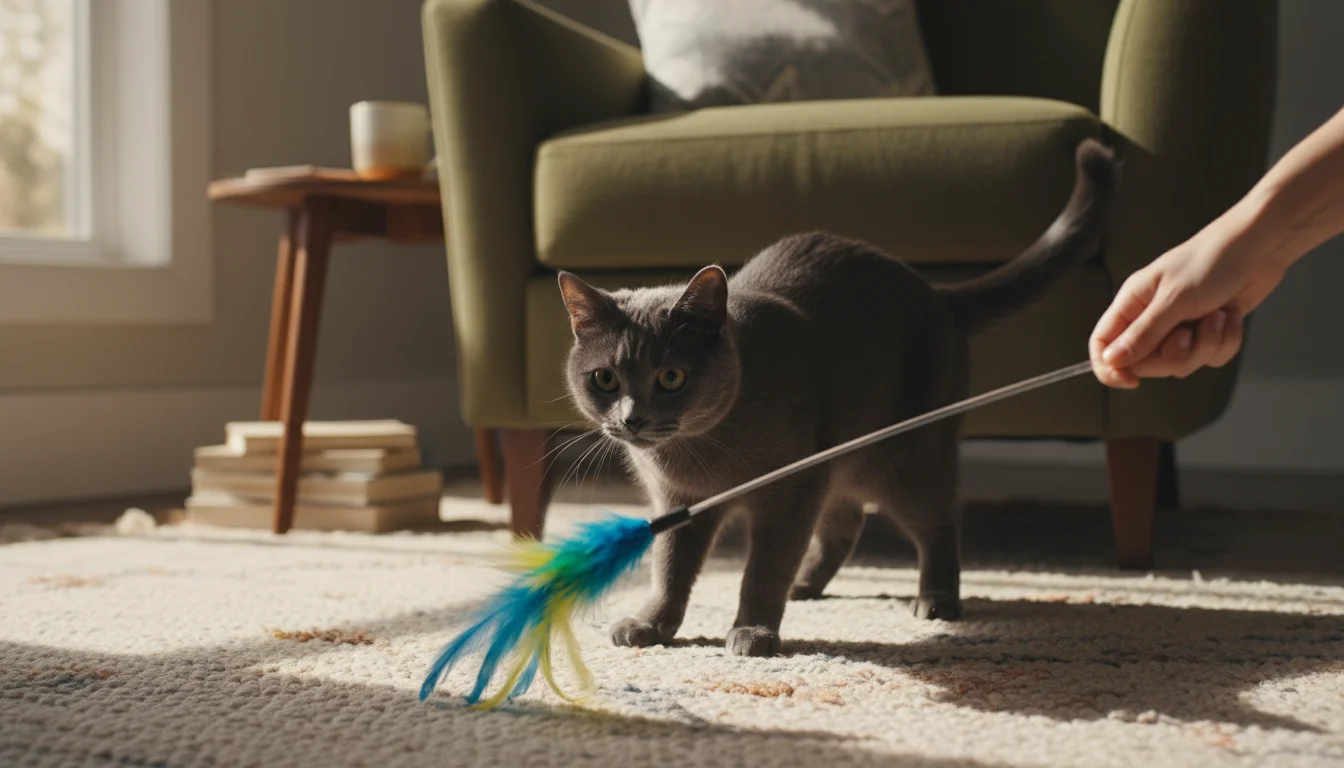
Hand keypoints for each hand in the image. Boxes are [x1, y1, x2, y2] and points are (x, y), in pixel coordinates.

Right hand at [1090, 212, 1288, 387]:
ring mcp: (1181, 326)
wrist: (1260, 247)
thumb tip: (1111, 361)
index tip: (1132, 381)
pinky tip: (1230, 316)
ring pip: (1182, 363)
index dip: (1110, 368)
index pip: (1103, 344)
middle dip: (1174, 355)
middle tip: (1188, 333)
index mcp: (1132, 303)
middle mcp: (1152, 318)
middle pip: (1146, 363)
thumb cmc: (1212, 261)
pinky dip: (1225, 341)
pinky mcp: (1208, 332)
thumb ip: (1142, 335)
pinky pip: (1210, 358)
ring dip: (1206, 345)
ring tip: (1216, 315)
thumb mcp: (1174, 300)